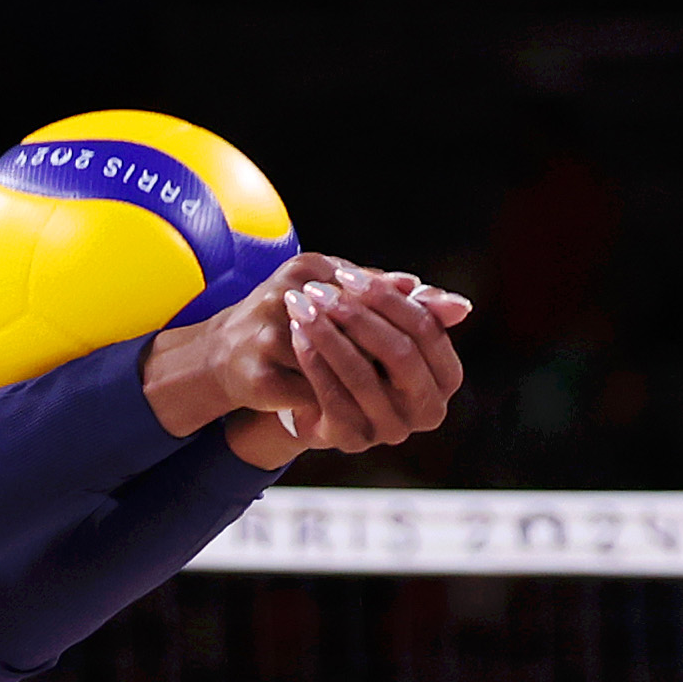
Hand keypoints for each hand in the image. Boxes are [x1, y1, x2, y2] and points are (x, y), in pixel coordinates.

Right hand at [145, 251, 468, 452]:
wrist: (223, 357)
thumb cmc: (293, 327)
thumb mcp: (337, 303)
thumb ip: (390, 301)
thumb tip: (459, 306)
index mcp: (308, 268)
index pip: (368, 288)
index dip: (408, 310)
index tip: (444, 330)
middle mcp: (286, 292)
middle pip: (356, 323)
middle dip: (387, 350)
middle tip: (418, 376)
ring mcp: (268, 335)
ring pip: (336, 363)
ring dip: (365, 382)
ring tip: (394, 397)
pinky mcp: (257, 376)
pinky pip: (310, 395)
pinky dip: (336, 404)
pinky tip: (361, 414)